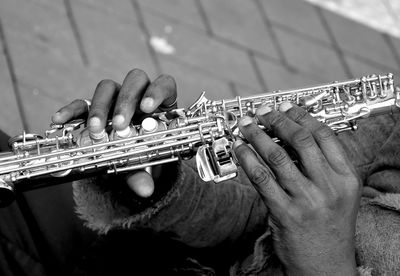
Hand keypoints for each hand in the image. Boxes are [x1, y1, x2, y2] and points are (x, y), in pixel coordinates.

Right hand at [52, 69, 176, 197]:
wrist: (124, 160)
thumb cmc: (140, 156)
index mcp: (159, 105)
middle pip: (135, 81)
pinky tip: (60, 120)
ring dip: (101, 107)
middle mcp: (138, 96)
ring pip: (108, 87)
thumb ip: (142, 173)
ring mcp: (115, 99)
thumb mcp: (142, 164)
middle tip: (119, 125)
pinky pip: (82, 103)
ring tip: (95, 129)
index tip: (147, 107)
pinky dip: (71, 110)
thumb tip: (145, 190)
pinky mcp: (93, 106)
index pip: (164, 85)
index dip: (157, 91)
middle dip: (126, 101)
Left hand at [234, 102, 360, 274]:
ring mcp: (307, 200)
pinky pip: (261, 178)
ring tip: (245, 126)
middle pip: (301, 140)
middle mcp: (329, 187)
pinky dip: (247, 159)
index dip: (302, 116)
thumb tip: (293, 137)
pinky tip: (239, 149)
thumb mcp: (338, 195)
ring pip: (277, 156)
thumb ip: (323, 167)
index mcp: (346, 178)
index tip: (286, 107)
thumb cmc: (330, 228)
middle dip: (277, 120)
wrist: (326, 266)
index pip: (324, 135)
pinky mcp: (284, 213)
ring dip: (257, 136)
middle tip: (262, 113)